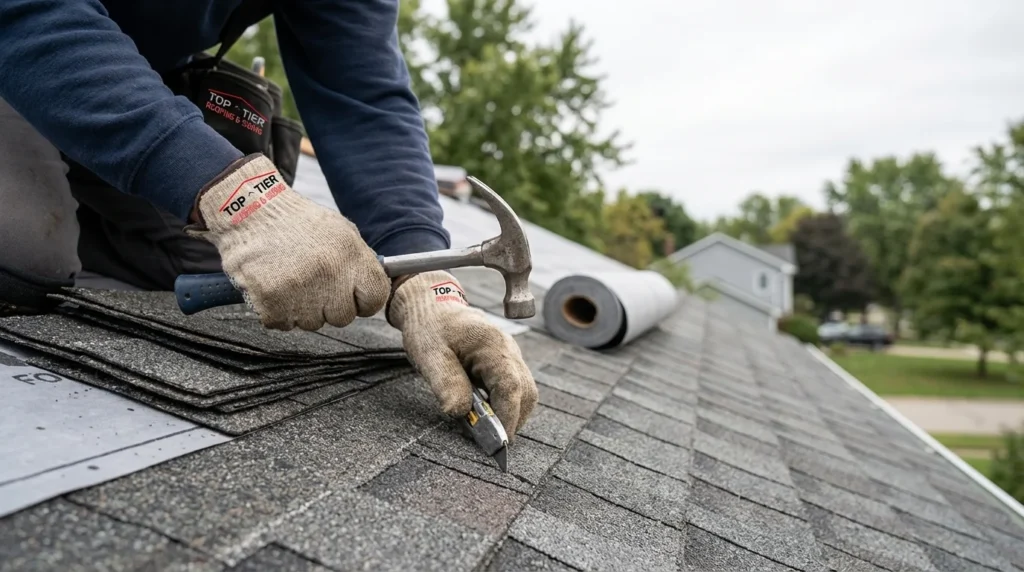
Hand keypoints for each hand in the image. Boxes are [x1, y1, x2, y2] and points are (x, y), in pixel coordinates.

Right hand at [185, 154, 389, 330]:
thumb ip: (360, 261)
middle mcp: (328, 273)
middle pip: (343, 317)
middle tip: (313, 284)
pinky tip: (273, 285)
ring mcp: (299, 290)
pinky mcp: (271, 302)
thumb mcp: (340, 231)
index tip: (353, 297)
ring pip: (312, 323)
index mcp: (350, 254)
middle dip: (330, 306)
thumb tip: (374, 289)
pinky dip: (276, 311)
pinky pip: (283, 324)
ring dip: (301, 309)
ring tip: (290, 279)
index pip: (375, 299)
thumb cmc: (295, 221)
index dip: (364, 301)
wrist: (249, 210)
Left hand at [387, 270, 538, 438]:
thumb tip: (459, 413)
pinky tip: (485, 413)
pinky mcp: (506, 363)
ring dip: (511, 414)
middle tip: (490, 442)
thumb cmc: (430, 328)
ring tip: (486, 429)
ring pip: (525, 392)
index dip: (508, 416)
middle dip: (513, 420)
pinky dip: (505, 405)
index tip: (499, 442)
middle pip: (526, 392)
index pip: (511, 386)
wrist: (432, 306)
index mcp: (492, 345)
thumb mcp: (429, 356)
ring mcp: (511, 356)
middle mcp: (508, 350)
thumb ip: (446, 384)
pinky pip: (515, 388)